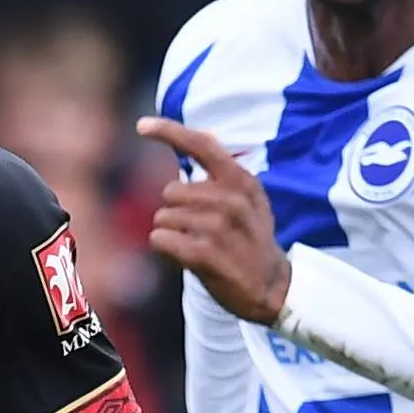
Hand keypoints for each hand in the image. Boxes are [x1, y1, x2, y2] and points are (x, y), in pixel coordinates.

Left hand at [135, 118, 288, 322]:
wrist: (271, 287)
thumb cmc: (251, 240)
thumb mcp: (250, 200)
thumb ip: (225, 170)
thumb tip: (205, 133)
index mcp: (242, 182)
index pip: (201, 145)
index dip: (168, 131)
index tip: (142, 125)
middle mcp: (231, 200)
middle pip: (170, 191)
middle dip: (175, 211)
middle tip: (200, 230)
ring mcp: (218, 227)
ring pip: (162, 217)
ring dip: (172, 232)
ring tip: (198, 244)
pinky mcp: (204, 254)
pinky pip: (160, 239)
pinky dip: (165, 248)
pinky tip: (186, 256)